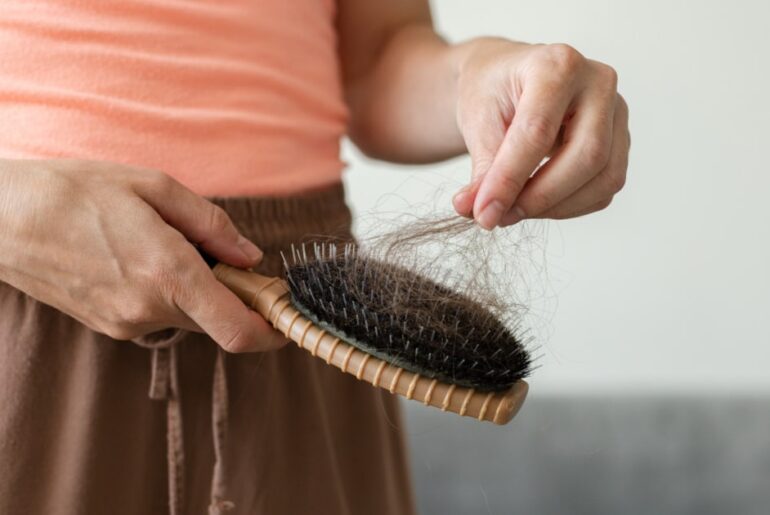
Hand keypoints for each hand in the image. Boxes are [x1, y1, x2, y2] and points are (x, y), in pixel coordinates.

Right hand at [0, 159, 285, 351]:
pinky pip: (159, 316)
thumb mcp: (154, 187)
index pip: (238, 331)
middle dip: (236, 298)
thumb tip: (251, 257)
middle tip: (228, 260)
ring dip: (198, 292)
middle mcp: (149, 309)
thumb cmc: (76, 191)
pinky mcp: (108, 325)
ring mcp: (125, 323)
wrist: (1, 218)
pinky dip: (169, 295)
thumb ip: (212, 226)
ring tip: (167, 246)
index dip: (273, 332)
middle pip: (219, 323)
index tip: (288, 317)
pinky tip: (143, 259)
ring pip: (189, 317)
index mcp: (168, 273)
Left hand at [451, 39, 629, 228]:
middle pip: (587, 155)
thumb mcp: (476, 121)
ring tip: (513, 211)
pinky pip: (604, 189)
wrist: (508, 81)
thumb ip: (483, 170)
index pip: (538, 131)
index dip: (509, 179)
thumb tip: (478, 213)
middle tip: (500, 217)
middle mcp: (597, 83)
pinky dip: (568, 207)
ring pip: (603, 178)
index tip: (483, 212)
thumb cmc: (493, 92)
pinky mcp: (620, 142)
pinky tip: (536, 203)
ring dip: (555, 208)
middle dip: (540, 197)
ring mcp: (616, 113)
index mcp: (556, 64)